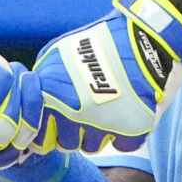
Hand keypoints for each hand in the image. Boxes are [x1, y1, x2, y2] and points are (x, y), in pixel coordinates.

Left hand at [24, 0, 181, 152]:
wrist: (147, 35)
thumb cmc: (103, 42)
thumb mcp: (59, 53)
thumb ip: (44, 81)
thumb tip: (34, 104)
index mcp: (50, 97)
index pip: (40, 138)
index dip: (51, 129)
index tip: (61, 117)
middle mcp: (72, 115)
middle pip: (67, 144)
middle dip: (75, 131)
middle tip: (89, 108)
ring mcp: (102, 124)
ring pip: (93, 146)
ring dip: (100, 132)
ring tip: (109, 106)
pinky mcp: (132, 129)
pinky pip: (123, 146)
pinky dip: (126, 133)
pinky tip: (128, 112)